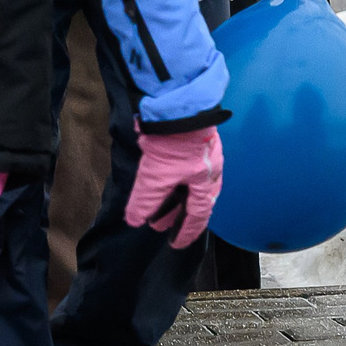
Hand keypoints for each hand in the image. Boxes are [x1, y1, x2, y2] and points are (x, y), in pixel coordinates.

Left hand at [125, 124, 224, 248]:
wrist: (178, 102)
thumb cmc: (174, 143)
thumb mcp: (155, 176)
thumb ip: (145, 200)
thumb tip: (134, 221)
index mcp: (207, 182)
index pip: (198, 215)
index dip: (186, 231)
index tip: (177, 243)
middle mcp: (211, 169)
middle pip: (197, 199)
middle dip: (178, 214)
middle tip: (162, 224)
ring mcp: (205, 151)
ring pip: (192, 181)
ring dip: (175, 195)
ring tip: (158, 202)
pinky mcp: (196, 136)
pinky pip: (188, 165)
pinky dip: (175, 177)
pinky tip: (164, 174)